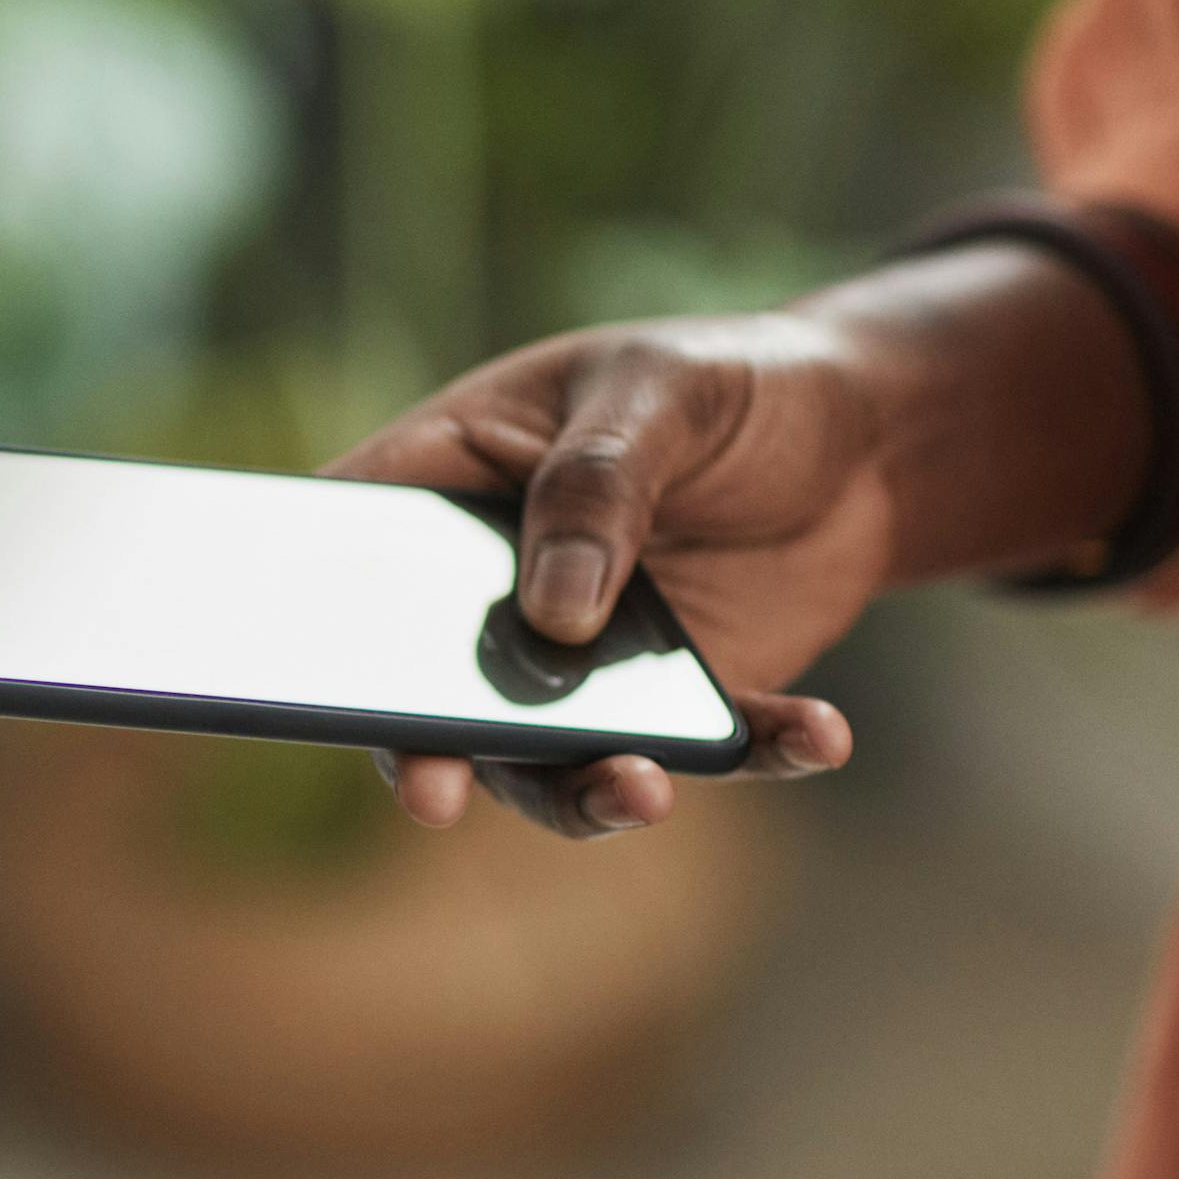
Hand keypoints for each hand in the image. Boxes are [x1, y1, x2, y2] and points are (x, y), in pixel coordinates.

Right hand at [325, 245, 1146, 837]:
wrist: (864, 438)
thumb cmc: (729, 384)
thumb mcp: (663, 392)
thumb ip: (599, 484)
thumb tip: (554, 615)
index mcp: (452, 488)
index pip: (353, 553)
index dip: (317, 623)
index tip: (314, 680)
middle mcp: (494, 598)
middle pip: (428, 694)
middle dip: (428, 752)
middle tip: (435, 794)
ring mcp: (579, 667)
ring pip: (547, 760)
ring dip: (587, 791)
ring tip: (646, 788)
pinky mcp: (674, 706)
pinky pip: (700, 754)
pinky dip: (754, 754)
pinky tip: (819, 733)